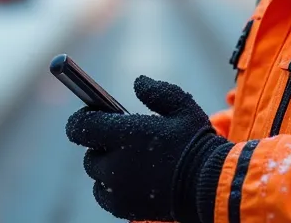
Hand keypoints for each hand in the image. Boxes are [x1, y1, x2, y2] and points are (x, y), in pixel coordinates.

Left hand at [65, 75, 231, 222]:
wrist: (209, 186)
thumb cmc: (196, 143)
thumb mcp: (182, 106)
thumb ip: (156, 92)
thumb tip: (137, 82)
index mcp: (125, 136)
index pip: (80, 127)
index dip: (82, 120)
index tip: (92, 116)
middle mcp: (115, 165)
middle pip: (90, 154)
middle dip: (101, 146)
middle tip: (121, 142)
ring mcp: (118, 190)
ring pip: (97, 176)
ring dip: (106, 168)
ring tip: (129, 162)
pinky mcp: (123, 208)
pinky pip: (104, 196)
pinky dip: (111, 189)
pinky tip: (131, 181)